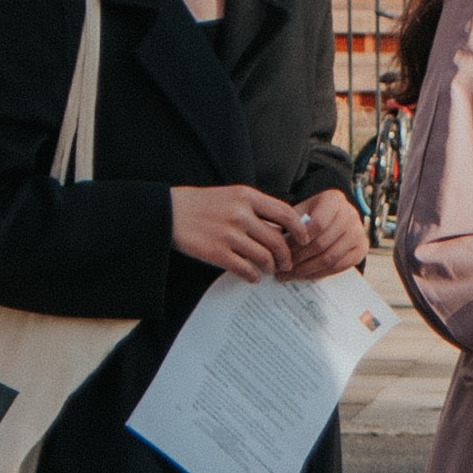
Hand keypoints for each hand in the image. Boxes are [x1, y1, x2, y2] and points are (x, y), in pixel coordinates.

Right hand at [168, 185, 288, 278]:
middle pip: (277, 240)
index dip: (299, 230)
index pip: (285, 213)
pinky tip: (253, 276)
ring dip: (270, 267)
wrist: (168, 213)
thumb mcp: (231, 195)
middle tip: (286, 263)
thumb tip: (282, 228)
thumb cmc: (202, 204)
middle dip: (286, 256)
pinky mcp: (217, 253)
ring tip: (269, 270)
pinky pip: (245, 269)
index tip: (304, 240)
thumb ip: (256, 208)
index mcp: (246, 196)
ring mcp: (229, 234)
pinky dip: (253, 276)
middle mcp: (240, 214)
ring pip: (264, 257)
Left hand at [280, 188, 372, 277]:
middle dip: (299, 258)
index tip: (283, 249)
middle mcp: (350, 214)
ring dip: (306, 269)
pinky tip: (304, 275)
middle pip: (322, 243)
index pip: (318, 224)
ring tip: (288, 274)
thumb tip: (273, 244)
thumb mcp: (301, 210)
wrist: (335, 217)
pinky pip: (339, 266)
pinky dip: (320, 273)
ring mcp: (358, 232)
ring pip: (330, 258)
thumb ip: (290, 223)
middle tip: (281, 267)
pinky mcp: (361, 249)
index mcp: (334, 199)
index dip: (299, 240)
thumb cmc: (312, 214)